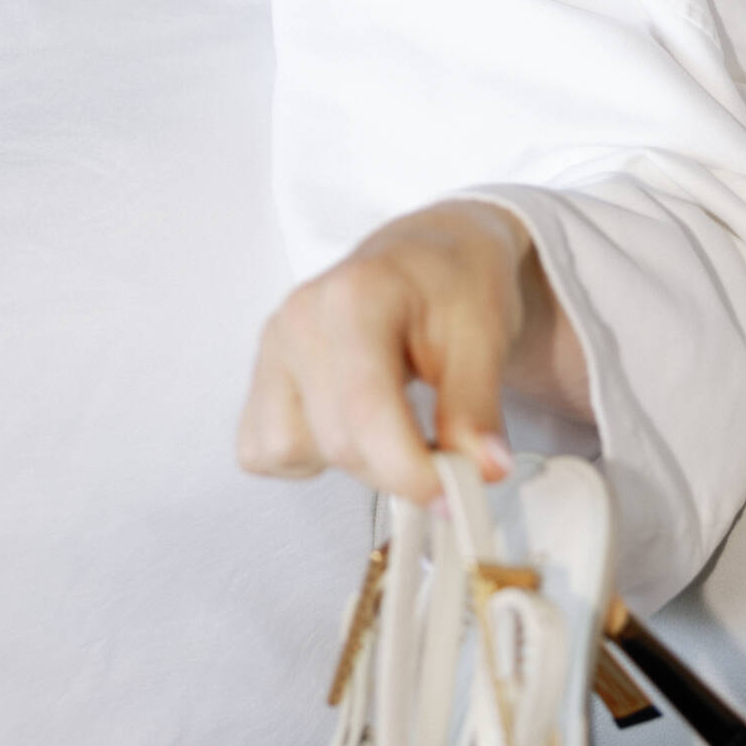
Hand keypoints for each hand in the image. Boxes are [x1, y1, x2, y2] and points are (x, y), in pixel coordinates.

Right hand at [236, 198, 588, 503]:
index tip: (453, 494)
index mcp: (356, 295)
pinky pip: (266, 450)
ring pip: (293, 450)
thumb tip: (483, 473)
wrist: (428, 252)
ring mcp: (271, 347)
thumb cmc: (455, 281)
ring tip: (393, 415)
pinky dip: (310, 455)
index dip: (408, 468)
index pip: (366, 408)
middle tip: (445, 457)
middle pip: (337, 440)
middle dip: (396, 466)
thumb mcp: (486, 334)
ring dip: (353, 460)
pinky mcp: (259, 378)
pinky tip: (350, 418)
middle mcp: (299, 318)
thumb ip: (477, 408)